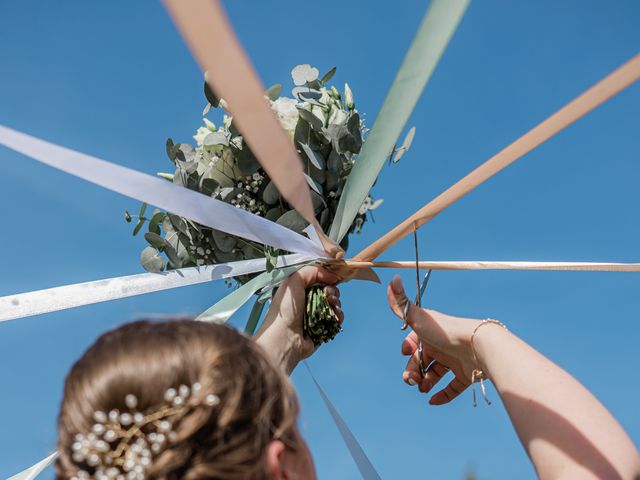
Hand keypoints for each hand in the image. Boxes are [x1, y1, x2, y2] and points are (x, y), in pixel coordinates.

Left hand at [255, 266, 342, 372]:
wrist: (285, 337)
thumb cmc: (285, 308)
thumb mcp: (293, 280)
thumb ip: (312, 271)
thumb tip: (333, 276)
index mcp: (300, 289)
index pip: (319, 278)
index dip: (327, 277)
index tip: (331, 278)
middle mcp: (308, 301)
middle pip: (329, 290)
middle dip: (332, 290)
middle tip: (326, 294)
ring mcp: (317, 314)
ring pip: (335, 303)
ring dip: (336, 301)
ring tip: (330, 304)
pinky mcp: (324, 327)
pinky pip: (337, 317)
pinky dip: (339, 314)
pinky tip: (335, 314)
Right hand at [387, 275, 481, 404]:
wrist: (480, 347)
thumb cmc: (447, 331)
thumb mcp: (419, 318)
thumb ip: (401, 303)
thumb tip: (393, 277)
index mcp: (431, 332)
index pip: (414, 342)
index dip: (407, 348)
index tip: (405, 352)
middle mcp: (443, 345)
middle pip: (422, 361)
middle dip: (412, 371)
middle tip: (412, 380)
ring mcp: (455, 361)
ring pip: (435, 375)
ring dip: (425, 383)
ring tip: (422, 388)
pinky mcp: (466, 375)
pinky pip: (452, 388)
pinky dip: (442, 396)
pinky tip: (433, 401)